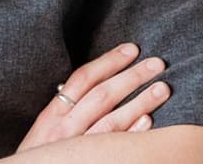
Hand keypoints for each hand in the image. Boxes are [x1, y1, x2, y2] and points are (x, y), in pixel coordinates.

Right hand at [14, 42, 170, 152]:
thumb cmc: (39, 156)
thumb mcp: (45, 129)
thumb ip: (65, 109)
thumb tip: (97, 83)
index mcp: (52, 115)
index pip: (83, 79)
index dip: (109, 62)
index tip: (131, 49)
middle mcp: (65, 130)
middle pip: (102, 95)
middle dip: (131, 77)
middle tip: (156, 64)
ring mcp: (79, 149)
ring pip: (113, 121)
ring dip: (140, 102)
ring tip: (163, 89)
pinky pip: (115, 148)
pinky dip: (132, 134)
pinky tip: (150, 121)